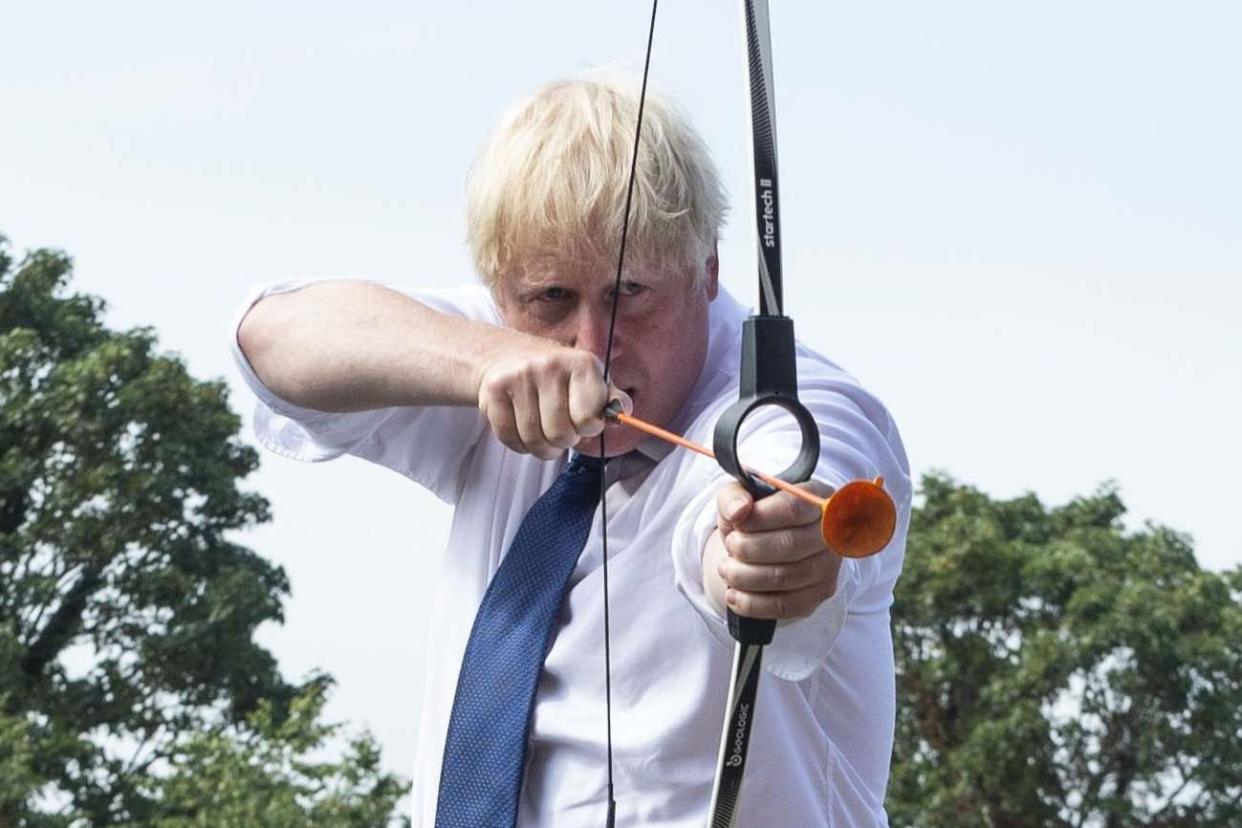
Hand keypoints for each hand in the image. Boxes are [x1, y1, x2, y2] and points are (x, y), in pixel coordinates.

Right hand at [475, 342, 630, 459]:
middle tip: (561, 427)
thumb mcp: (589, 379)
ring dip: (542, 446)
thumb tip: (623, 413)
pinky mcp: (493, 392)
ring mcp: (519, 378)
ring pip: (535, 441)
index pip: (590, 419)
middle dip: (564, 440)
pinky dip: (519, 443)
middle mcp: (549, 366)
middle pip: (561, 435)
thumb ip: (610, 399)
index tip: (584, 420)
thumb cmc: (556, 375)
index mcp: (581, 364)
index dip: (588, 428)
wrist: (506, 355)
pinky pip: (510, 439)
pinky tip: (523, 427)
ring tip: (544, 430)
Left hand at [704, 479, 841, 619]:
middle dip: (748, 548)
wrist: (760, 545)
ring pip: (785, 577)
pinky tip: (733, 595)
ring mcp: (828, 566)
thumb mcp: (738, 497)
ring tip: (726, 569)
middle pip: (790, 544)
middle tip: (730, 546)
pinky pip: (785, 605)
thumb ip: (734, 497)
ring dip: (745, 576)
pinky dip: (752, 603)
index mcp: (815, 498)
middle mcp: (829, 532)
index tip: (737, 523)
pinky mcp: (818, 594)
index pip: (793, 507)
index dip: (760, 518)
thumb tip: (739, 511)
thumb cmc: (754, 517)